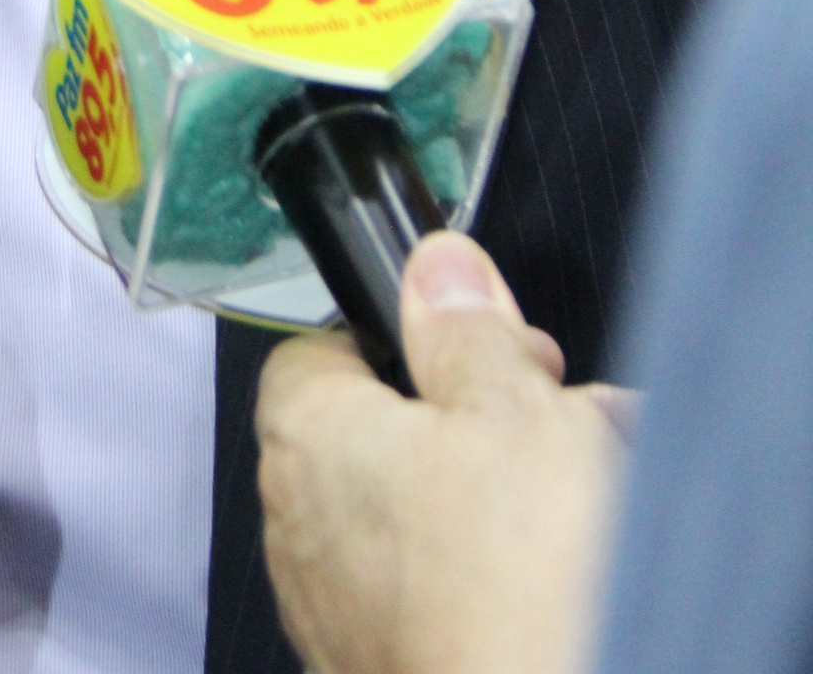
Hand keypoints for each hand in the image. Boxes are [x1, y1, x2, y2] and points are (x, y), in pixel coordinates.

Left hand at [255, 231, 627, 673]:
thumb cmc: (514, 586)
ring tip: (600, 487)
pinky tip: (580, 561)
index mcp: (308, 436)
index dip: (406, 333)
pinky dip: (504, 568)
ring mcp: (342, 611)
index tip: (479, 341)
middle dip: (488, 413)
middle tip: (564, 412)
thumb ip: (469, 327)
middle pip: (390, 429)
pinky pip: (443, 589)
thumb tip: (440, 269)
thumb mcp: (513, 405)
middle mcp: (303, 526)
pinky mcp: (390, 664)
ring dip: (512, 489)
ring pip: (428, 512)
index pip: (322, 347)